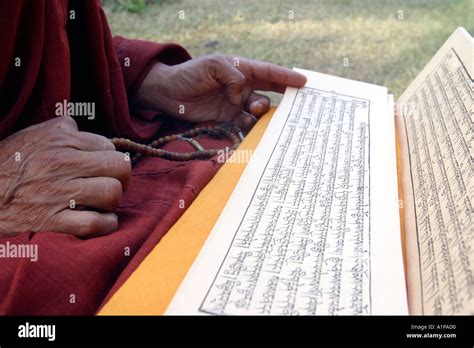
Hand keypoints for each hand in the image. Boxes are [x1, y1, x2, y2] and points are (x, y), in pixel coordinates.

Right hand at [0, 116, 130, 237]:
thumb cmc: (8, 164)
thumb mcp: (32, 136)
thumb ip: (62, 129)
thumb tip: (84, 129)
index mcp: (60, 140)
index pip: (109, 146)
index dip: (109, 159)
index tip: (101, 168)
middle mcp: (61, 164)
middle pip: (119, 168)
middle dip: (120, 178)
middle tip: (109, 185)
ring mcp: (57, 194)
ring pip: (111, 194)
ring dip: (112, 202)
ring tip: (101, 203)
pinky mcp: (51, 221)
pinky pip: (96, 224)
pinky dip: (105, 225)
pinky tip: (100, 221)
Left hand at [135, 54, 306, 128]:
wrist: (169, 93)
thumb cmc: (190, 73)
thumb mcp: (213, 65)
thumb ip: (233, 76)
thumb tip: (243, 94)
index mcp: (242, 70)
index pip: (268, 73)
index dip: (286, 77)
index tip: (303, 83)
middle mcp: (242, 88)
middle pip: (268, 94)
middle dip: (280, 100)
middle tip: (285, 107)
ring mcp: (236, 105)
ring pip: (257, 112)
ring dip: (260, 115)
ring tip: (253, 114)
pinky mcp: (227, 120)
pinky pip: (244, 126)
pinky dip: (249, 128)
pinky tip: (247, 128)